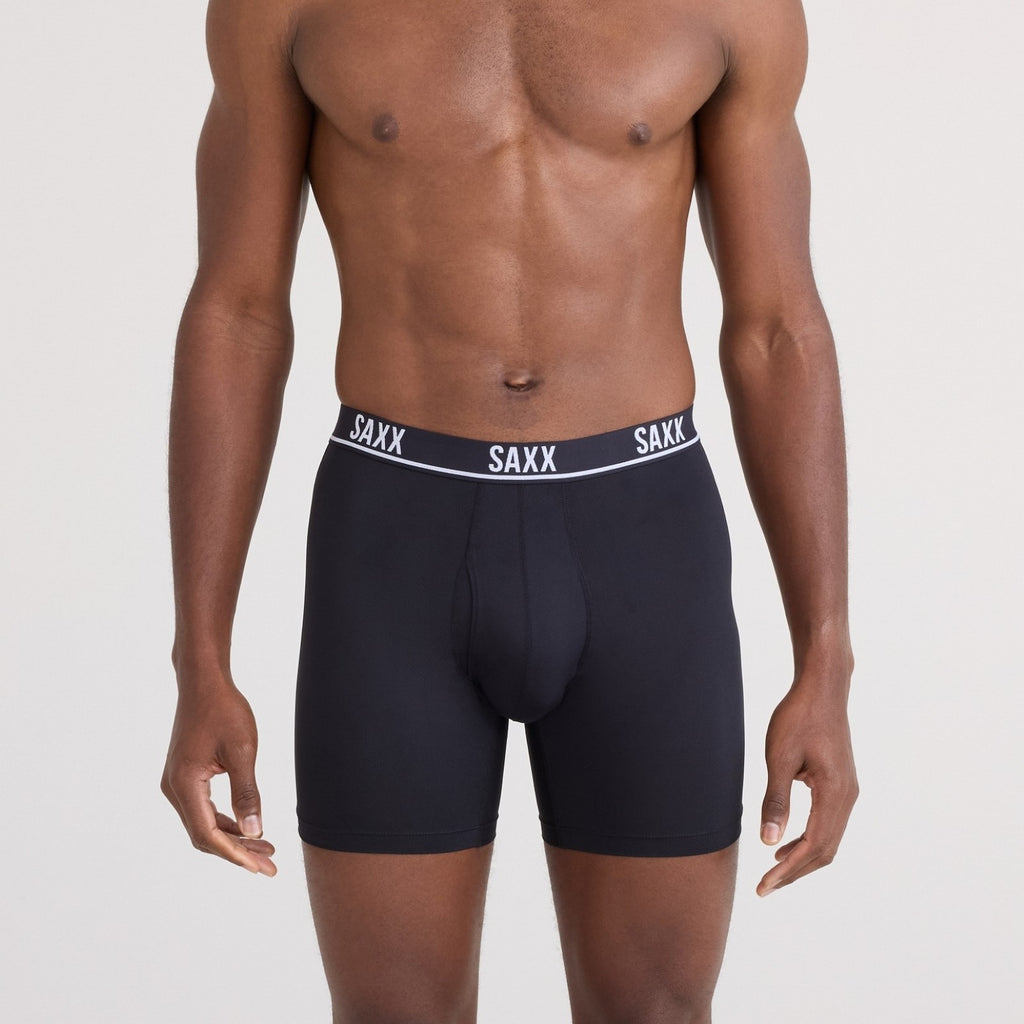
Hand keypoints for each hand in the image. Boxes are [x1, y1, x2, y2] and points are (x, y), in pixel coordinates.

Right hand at [160, 678, 276, 875]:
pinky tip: (249, 827)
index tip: (260, 868)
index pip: (208, 834)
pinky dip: (225, 821)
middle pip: (204, 835)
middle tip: (270, 866)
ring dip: (233, 838)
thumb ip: (247, 793)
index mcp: (185, 784)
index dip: (235, 854)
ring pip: (203, 824)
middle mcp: (174, 788)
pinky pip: (203, 809)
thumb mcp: (243, 751)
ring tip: (266, 850)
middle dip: (237, 852)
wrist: (203, 682)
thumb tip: (255, 832)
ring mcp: (176, 783)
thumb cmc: (224, 710)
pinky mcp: (185, 776)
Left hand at [757, 679, 857, 895]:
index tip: (765, 885)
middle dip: (795, 871)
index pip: (813, 846)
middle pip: (825, 850)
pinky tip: (786, 840)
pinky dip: (809, 839)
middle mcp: (848, 797)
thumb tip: (768, 841)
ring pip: (829, 839)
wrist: (823, 688)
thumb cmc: (798, 717)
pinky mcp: (842, 783)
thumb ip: (776, 800)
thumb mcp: (779, 757)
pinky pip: (829, 823)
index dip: (788, 870)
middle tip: (765, 886)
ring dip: (802, 857)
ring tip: (773, 869)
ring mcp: (848, 791)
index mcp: (834, 793)